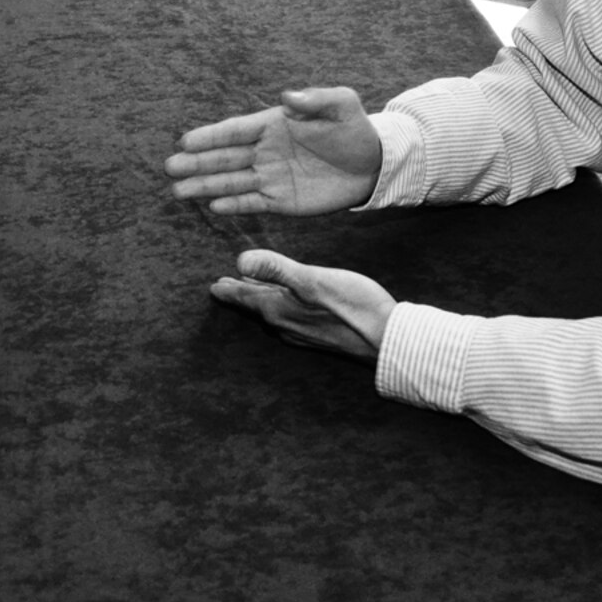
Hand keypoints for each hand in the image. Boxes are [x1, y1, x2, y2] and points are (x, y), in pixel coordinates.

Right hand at [164, 87, 381, 214]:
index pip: (235, 131)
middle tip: (169, 168)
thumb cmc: (355, 128)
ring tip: (178, 191)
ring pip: (232, 182)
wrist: (374, 163)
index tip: (185, 140)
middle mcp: (265, 151)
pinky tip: (212, 206)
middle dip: (197, 162)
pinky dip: (233, 205)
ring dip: (205, 186)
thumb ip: (314, 100)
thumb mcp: (341, 105)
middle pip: (225, 158)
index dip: (210, 137)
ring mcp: (271, 177)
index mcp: (273, 125)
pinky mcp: (282, 201)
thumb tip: (287, 96)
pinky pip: (252, 203)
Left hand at [210, 249, 394, 359]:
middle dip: (240, 297)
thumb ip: (276, 269)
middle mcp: (285, 326)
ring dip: (259, 304)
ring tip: (252, 295)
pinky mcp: (319, 337)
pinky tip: (289, 309)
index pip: (245, 298)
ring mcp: (303, 334)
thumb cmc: (352, 306)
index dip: (229, 289)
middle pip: (255, 309)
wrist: (387, 340)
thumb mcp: (312, 280)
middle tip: (224, 289)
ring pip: (271, 316)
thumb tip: (238, 260)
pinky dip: (279, 311)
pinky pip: (288, 322)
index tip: (214, 286)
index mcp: (279, 310)